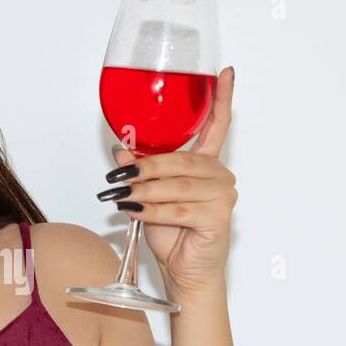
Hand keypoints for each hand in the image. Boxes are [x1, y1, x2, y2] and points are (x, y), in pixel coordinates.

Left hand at [101, 66, 236, 298]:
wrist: (184, 272)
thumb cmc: (173, 235)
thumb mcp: (149, 195)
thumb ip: (140, 169)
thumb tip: (121, 148)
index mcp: (207, 164)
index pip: (217, 125)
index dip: (222, 98)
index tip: (226, 72)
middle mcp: (219, 175)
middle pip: (182, 160)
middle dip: (146, 166)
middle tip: (119, 175)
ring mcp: (222, 196)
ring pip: (177, 185)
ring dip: (145, 190)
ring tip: (123, 195)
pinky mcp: (217, 219)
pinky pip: (178, 209)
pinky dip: (152, 210)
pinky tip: (135, 210)